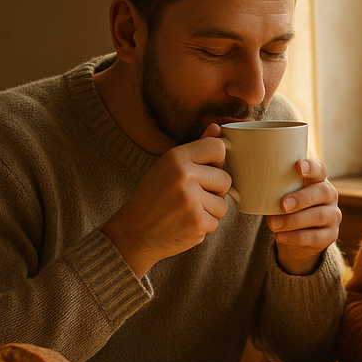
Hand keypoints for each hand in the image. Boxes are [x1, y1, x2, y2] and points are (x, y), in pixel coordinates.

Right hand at [102, 124, 229, 276]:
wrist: (135, 233)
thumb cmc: (154, 198)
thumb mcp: (169, 167)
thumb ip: (196, 148)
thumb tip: (217, 128)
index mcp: (176, 157)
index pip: (218, 147)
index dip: (215, 163)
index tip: (203, 173)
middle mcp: (183, 175)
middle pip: (226, 179)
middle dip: (214, 192)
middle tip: (190, 198)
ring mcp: (190, 199)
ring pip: (223, 204)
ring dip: (209, 211)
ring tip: (186, 211)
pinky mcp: (196, 222)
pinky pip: (216, 221)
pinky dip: (204, 226)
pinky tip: (185, 224)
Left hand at [266, 158, 340, 275]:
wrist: (298, 236)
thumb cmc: (288, 206)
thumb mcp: (283, 193)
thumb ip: (274, 185)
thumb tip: (248, 180)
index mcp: (319, 180)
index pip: (320, 169)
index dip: (311, 167)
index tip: (298, 166)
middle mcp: (330, 196)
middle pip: (322, 193)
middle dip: (302, 198)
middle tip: (282, 205)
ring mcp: (333, 216)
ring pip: (319, 216)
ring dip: (294, 220)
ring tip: (273, 224)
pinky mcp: (330, 235)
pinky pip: (315, 237)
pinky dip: (295, 237)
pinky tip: (280, 236)